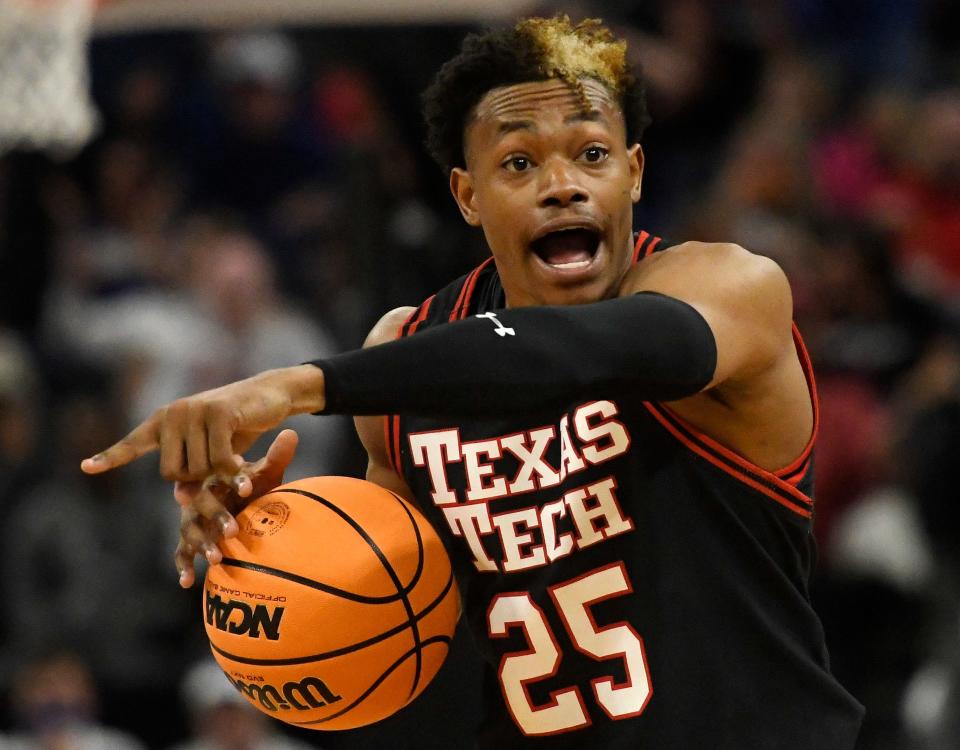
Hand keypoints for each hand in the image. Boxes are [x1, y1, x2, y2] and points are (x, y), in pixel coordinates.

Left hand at [79, 365, 324, 481]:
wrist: (269, 395)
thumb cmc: (238, 427)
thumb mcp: (211, 454)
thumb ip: (193, 474)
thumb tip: (180, 498)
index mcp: (165, 421)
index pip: (134, 443)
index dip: (111, 457)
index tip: (86, 467)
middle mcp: (174, 413)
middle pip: (172, 472)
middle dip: (197, 479)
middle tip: (219, 468)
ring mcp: (194, 411)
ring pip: (198, 468)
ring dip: (219, 474)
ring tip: (235, 461)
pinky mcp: (218, 414)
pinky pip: (219, 460)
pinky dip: (233, 470)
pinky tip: (243, 466)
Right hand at [174, 429, 298, 587]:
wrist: (238, 504)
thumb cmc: (251, 488)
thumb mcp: (264, 474)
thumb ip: (276, 456)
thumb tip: (291, 433)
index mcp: (216, 476)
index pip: (221, 476)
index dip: (234, 483)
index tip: (248, 490)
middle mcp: (199, 497)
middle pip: (202, 505)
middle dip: (217, 517)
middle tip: (233, 530)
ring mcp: (191, 520)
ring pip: (191, 531)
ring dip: (203, 544)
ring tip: (216, 558)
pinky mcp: (188, 541)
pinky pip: (181, 554)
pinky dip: (183, 567)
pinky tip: (188, 581)